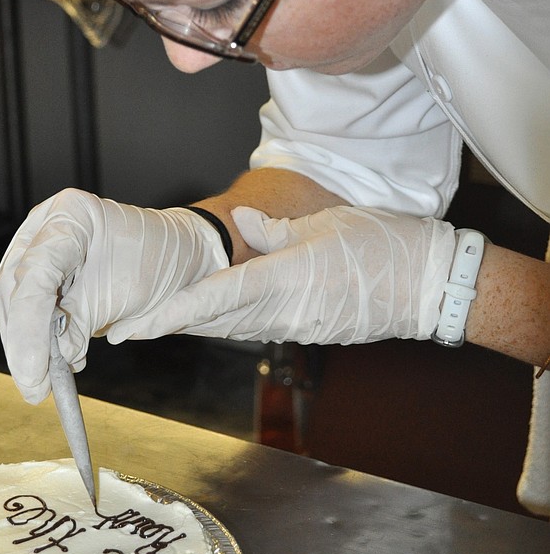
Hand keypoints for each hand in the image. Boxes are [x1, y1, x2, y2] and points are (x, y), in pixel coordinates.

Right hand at [0, 189, 227, 401]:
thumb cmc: (158, 262)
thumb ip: (81, 321)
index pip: (35, 273)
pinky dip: (34, 340)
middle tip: (35, 387)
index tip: (34, 370)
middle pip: (13, 288)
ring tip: (45, 380)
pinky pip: (22, 310)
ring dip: (24, 346)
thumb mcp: (124, 293)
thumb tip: (54, 358)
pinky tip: (55, 363)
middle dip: (21, 343)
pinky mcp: (38, 274)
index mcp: (70, 214)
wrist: (175, 256)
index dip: (28, 326)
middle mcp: (44, 225)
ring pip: (10, 303)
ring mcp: (36, 247)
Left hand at [108, 205, 455, 346]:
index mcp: (285, 280)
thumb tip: (244, 223)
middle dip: (166, 325)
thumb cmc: (385, 245)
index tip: (133, 327)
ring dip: (191, 326)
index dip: (169, 313)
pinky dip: (224, 323)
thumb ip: (278, 231)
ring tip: (149, 324)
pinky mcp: (309, 330)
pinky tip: (203, 318)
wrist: (431, 286)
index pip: (214, 298)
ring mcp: (297, 326)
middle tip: (121, 328)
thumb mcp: (327, 224)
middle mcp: (284, 311)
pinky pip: (256, 327)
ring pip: (231, 327)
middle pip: (212, 321)